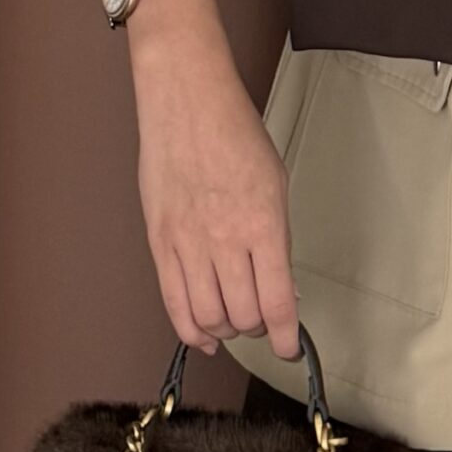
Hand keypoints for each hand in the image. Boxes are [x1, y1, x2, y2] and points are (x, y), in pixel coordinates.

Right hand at [132, 19, 302, 363]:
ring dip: (227, 330)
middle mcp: (224, 241)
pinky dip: (192, 329)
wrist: (187, 105)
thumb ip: (277, 240)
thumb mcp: (276, 184)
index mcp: (263, 224)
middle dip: (259, 329)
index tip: (292, 347)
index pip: (277, 302)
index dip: (287, 336)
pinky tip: (206, 335)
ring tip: (236, 322)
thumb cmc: (236, 136)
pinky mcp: (160, 244)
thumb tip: (281, 288)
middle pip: (243, 317)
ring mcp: (188, 245)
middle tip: (265, 321)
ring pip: (208, 318)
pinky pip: (174, 304)